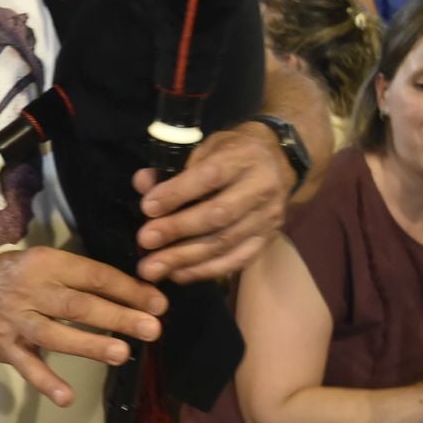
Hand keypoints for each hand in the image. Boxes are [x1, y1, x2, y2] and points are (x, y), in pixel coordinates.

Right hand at [0, 248, 165, 406]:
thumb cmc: (10, 278)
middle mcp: (30, 290)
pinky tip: (66, 397)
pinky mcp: (5, 348)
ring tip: (122, 354)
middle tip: (152, 329)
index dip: (127, 289)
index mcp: (45, 263)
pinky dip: (46, 381)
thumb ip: (77, 277)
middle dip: (117, 317)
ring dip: (89, 345)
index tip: (157, 304)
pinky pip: (27, 366)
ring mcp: (15, 320)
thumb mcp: (41, 263)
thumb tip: (130, 293)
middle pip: (78, 305)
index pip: (92, 275)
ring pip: (55, 334)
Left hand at [133, 125, 291, 282]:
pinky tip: (178, 275)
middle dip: (177, 230)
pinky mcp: (268, 239)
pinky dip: (205, 271)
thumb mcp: (205, 147)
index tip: (147, 207)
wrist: (279, 160)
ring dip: (185, 258)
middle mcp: (260, 188)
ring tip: (153, 267)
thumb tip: (143, 184)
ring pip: (225, 242)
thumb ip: (173, 166)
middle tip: (145, 240)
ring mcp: (267, 217)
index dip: (177, 194)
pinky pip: (236, 261)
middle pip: (218, 215)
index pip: (210, 177)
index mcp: (243, 158)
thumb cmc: (232, 152)